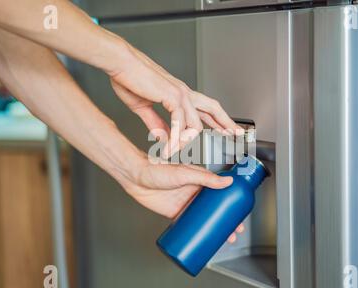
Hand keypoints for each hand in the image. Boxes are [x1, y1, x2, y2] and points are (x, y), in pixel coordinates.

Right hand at [108, 43, 242, 157]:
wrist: (121, 64)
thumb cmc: (129, 79)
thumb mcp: (144, 107)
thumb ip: (156, 123)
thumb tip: (163, 137)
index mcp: (179, 93)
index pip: (205, 108)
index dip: (217, 120)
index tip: (226, 130)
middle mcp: (184, 93)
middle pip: (213, 108)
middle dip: (225, 122)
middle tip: (236, 135)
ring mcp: (180, 94)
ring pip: (195, 123)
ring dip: (186, 142)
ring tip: (178, 153)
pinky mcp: (171, 96)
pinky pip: (180, 122)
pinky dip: (175, 137)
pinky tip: (170, 146)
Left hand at [122, 157, 243, 241]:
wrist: (136, 178)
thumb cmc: (158, 169)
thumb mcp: (185, 173)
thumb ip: (205, 178)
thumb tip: (227, 181)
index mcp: (201, 180)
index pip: (221, 192)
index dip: (232, 203)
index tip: (240, 212)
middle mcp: (195, 192)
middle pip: (215, 208)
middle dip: (226, 220)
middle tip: (235, 231)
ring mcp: (186, 203)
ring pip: (204, 218)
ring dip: (214, 228)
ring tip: (223, 239)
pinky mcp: (175, 213)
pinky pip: (189, 224)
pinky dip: (198, 232)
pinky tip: (203, 239)